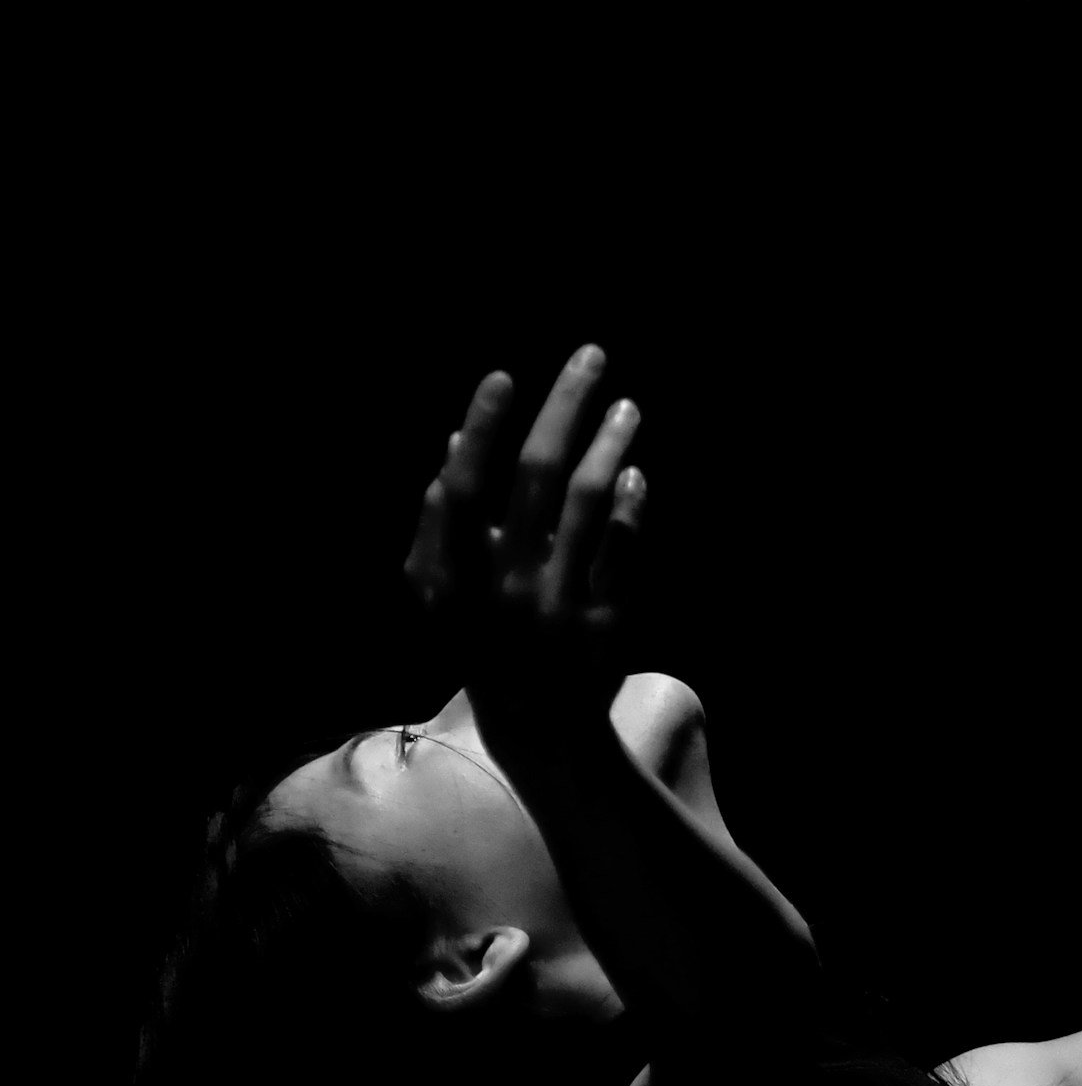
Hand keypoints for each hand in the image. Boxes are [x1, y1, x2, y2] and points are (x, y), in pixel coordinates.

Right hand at [403, 344, 646, 748]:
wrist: (537, 730)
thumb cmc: (484, 646)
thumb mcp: (445, 594)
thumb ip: (442, 526)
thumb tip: (457, 446)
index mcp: (456, 578)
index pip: (465, 487)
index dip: (483, 428)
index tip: (505, 376)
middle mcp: (507, 587)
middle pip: (538, 473)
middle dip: (565, 404)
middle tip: (591, 355)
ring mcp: (559, 605)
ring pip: (590, 501)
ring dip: (611, 441)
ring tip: (627, 406)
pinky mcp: (605, 623)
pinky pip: (626, 547)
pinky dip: (632, 503)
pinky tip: (635, 473)